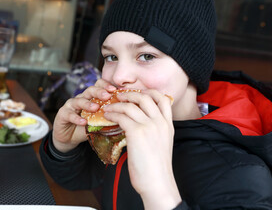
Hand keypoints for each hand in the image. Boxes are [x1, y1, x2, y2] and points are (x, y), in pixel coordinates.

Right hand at [52, 79, 115, 152]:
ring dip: (88, 104)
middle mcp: (81, 98)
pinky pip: (69, 114)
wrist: (69, 138)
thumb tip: (125, 117)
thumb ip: (109, 118)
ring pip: (79, 100)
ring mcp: (71, 105)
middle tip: (107, 96)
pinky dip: (76, 118)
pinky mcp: (63, 114)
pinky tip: (83, 122)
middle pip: (90, 90)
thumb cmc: (86, 128)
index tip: (115, 90)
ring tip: (96, 108)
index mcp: (91, 97)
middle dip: (99, 92)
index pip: (98, 85)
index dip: (106, 85)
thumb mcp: (99, 122)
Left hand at [103, 90, 180, 208]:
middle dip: (130, 94)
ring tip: (108, 107)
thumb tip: (140, 125)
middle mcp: (160, 122)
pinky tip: (107, 116)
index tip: (138, 93)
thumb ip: (155, 131)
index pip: (163, 99)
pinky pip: (121, 116)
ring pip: (130, 105)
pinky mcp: (136, 132)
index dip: (149, 92)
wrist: (157, 182)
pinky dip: (112, 114)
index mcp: (168, 125)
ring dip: (117, 104)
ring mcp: (149, 126)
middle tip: (120, 96)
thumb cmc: (156, 168)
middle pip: (145, 97)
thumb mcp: (162, 144)